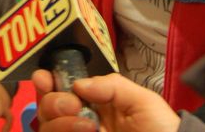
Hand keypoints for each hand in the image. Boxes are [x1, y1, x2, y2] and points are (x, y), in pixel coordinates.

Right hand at [32, 69, 179, 131]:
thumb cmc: (161, 128)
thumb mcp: (142, 100)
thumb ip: (112, 86)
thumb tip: (78, 84)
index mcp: (93, 103)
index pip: (60, 89)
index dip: (47, 81)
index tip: (43, 77)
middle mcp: (79, 121)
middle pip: (46, 108)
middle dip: (53, 101)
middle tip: (73, 104)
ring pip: (46, 128)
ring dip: (60, 123)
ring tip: (88, 127)